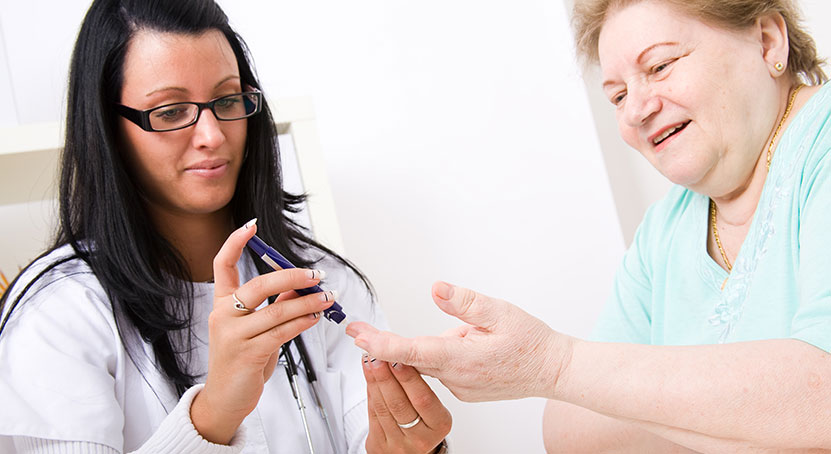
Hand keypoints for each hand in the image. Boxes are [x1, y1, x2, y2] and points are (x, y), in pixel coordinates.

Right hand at [191, 220, 335, 443]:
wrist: (226, 399)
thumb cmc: (241, 361)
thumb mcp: (254, 329)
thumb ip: (272, 305)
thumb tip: (298, 286)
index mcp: (222, 304)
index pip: (223, 265)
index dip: (235, 243)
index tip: (251, 225)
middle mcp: (224, 315)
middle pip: (259, 284)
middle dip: (292, 276)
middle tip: (316, 275)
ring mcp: (233, 335)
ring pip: (277, 309)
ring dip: (308, 301)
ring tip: (327, 297)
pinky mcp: (247, 353)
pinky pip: (282, 331)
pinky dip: (303, 321)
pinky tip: (315, 317)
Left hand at [347, 281, 572, 401]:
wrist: (553, 370)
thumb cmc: (531, 342)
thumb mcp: (500, 311)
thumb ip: (465, 302)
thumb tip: (436, 290)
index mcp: (461, 359)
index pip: (411, 351)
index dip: (381, 344)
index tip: (358, 336)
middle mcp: (456, 378)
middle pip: (410, 359)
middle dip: (385, 343)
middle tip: (359, 329)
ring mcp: (458, 388)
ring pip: (426, 363)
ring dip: (425, 346)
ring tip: (476, 333)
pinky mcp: (463, 389)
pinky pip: (440, 369)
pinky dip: (440, 355)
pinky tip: (473, 343)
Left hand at [363, 355, 450, 453]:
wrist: (411, 450)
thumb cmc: (424, 424)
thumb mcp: (433, 408)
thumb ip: (419, 386)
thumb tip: (401, 356)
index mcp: (439, 425)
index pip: (423, 399)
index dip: (409, 378)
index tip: (398, 358)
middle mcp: (420, 438)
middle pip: (399, 404)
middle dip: (386, 376)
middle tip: (377, 356)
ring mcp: (399, 445)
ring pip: (383, 409)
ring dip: (373, 381)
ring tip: (369, 361)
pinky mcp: (380, 446)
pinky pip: (372, 415)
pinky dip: (370, 393)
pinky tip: (368, 377)